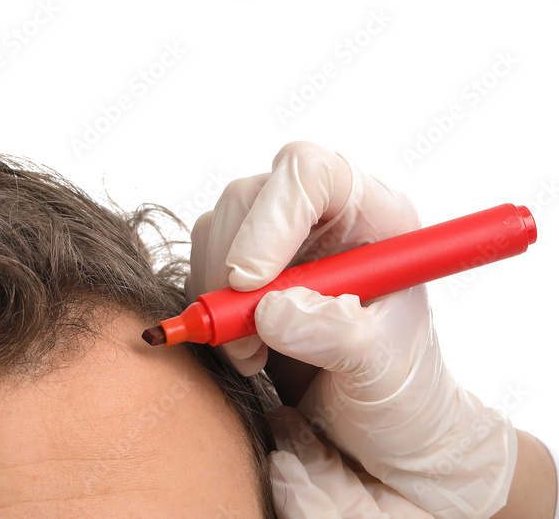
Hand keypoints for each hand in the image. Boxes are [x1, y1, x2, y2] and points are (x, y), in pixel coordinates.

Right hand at [187, 142, 517, 516]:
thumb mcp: (382, 371)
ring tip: (254, 355)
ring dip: (216, 296)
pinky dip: (209, 311)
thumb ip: (337, 335)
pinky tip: (246, 350)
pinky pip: (202, 265)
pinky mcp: (243, 269)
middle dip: (231, 265)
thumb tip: (272, 312)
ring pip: (216, 229)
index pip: (312, 174)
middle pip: (251, 196)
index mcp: (374, 216)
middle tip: (246, 338)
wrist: (378, 428)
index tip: (251, 283)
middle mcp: (323, 216)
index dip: (272, 218)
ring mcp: (279, 239)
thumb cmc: (400, 393)